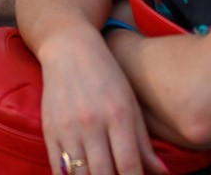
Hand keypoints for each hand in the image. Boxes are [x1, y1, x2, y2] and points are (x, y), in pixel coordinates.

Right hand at [40, 27, 166, 174]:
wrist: (69, 48)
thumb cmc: (107, 76)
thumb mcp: (131, 103)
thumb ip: (144, 142)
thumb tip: (161, 173)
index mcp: (118, 114)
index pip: (128, 163)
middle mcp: (92, 122)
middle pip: (103, 173)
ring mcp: (67, 127)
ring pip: (80, 174)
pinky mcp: (49, 130)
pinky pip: (57, 168)